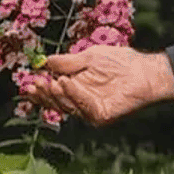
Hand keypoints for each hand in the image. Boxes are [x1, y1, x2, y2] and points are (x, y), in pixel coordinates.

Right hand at [19, 46, 173, 126]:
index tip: (29, 82)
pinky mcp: (101, 116)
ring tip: (50, 81)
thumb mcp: (88, 57)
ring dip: (56, 94)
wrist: (144, 70)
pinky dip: (74, 94)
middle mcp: (81, 102)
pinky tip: (67, 82)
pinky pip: (83, 106)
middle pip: (56, 103)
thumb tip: (46, 62)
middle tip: (35, 84)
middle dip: (44, 94)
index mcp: (76, 89)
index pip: (53, 93)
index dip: (40, 90)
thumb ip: (68, 63)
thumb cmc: (120, 62)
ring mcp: (90, 111)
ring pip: (67, 106)